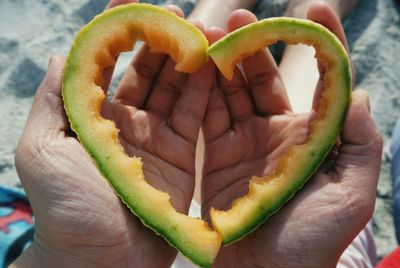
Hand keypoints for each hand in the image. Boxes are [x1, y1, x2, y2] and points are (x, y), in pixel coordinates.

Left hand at [13, 1, 213, 266]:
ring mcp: (157, 139)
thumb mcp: (44, 150)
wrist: (101, 264)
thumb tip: (59, 55)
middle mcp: (127, 123)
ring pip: (176, 90)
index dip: (119, 34)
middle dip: (162, 42)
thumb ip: (54, 102)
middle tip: (179, 16)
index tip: (132, 3)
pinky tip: (213, 69)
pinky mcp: (182, 157)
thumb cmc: (67, 209)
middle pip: (148, 73)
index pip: (107, 65)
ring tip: (203, 36)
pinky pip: (195, 117)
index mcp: (94, 118)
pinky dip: (205, 92)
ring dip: (188, 63)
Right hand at [202, 4, 381, 267]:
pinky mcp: (216, 155)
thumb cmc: (312, 242)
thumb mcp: (350, 196)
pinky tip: (194, 67)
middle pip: (265, 79)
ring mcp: (244, 142)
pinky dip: (202, 91)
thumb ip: (360, 146)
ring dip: (222, 63)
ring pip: (233, 92)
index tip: (313, 10)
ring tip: (208, 34)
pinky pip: (208, 115)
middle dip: (254, 46)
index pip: (320, 82)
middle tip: (238, 19)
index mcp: (312, 139)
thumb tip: (359, 95)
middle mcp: (277, 134)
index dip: (320, 45)